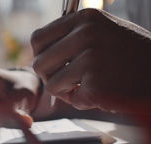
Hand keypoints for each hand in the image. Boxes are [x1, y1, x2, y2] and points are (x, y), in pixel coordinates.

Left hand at [31, 8, 150, 113]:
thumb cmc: (129, 55)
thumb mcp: (101, 31)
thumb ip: (70, 36)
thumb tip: (37, 51)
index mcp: (84, 19)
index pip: (37, 39)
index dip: (40, 56)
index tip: (52, 65)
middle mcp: (86, 34)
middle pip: (39, 63)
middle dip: (49, 77)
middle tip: (67, 81)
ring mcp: (92, 59)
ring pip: (51, 84)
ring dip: (65, 91)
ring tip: (85, 87)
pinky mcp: (98, 84)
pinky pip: (72, 100)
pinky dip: (83, 101)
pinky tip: (101, 94)